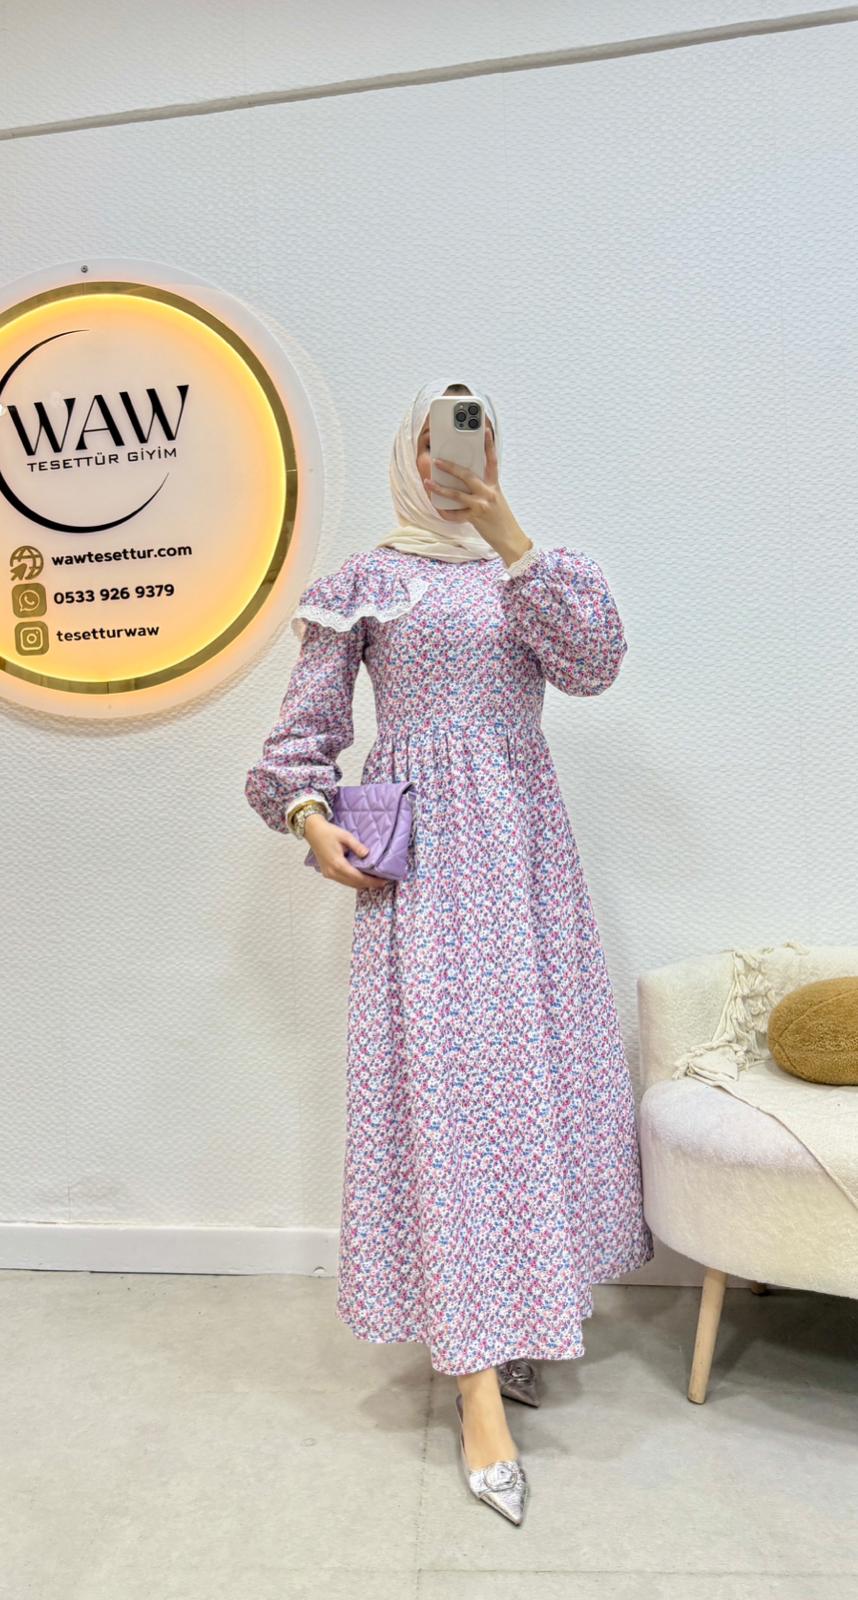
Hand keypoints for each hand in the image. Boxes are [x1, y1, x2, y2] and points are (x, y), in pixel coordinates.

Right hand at [303, 813, 389, 889]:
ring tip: (374, 881)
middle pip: (354, 883)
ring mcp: (328, 874)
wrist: (313, 831)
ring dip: (361, 884)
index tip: (383, 881)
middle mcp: (332, 872)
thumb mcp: (345, 836)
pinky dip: (353, 881)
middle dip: (369, 884)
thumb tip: (368, 855)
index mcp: (337, 864)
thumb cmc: (329, 832)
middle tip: (382, 882)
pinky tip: (361, 878)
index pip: (358, 877)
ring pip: (348, 884)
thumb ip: (357, 846)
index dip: (371, 881)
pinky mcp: (327, 873)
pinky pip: (343, 881)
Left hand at [425, 429, 533, 563]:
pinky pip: (456, 515)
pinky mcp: (475, 518)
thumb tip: (465, 480)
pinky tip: (438, 509)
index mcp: (494, 485)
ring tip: (428, 483)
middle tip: (437, 460)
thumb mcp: (495, 499)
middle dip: (450, 467)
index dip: (489, 444)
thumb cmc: (501, 519)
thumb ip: (483, 488)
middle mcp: (488, 493)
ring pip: (457, 494)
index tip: (485, 430)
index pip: (492, 461)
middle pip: (467, 475)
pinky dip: (445, 512)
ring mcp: (482, 505)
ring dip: (440, 489)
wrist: (510, 539)